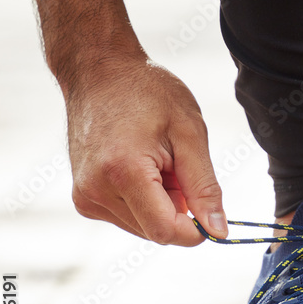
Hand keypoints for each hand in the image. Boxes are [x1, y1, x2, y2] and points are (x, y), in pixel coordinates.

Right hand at [64, 49, 226, 245]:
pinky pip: (128, 217)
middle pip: (156, 231)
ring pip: (143, 227)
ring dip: (162, 205)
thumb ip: (205, 187)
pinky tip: (143, 167)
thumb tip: (219, 230)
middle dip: (179, 210)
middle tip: (179, 167)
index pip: (165, 231)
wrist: (99, 72)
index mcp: (123, 172)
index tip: (210, 211)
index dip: (196, 230)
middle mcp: (96, 190)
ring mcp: (85, 196)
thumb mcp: (190, 134)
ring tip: (159, 163)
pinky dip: (145, 201)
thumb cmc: (148, 93)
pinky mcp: (83, 197)